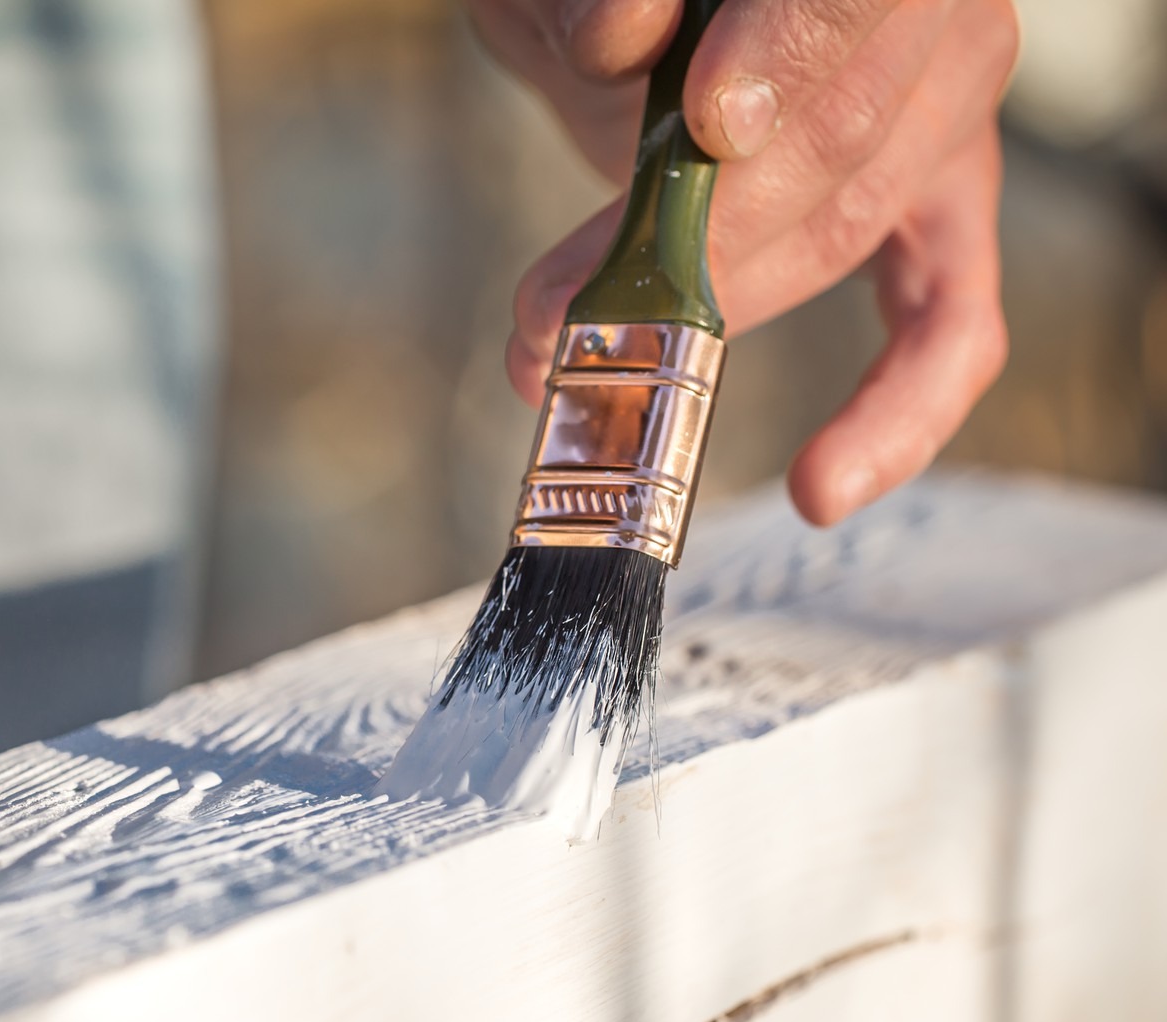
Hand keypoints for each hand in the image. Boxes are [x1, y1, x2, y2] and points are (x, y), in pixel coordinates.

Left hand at [468, 0, 1018, 524]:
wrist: (626, 15)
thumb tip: (620, 37)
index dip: (785, 59)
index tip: (708, 129)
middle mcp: (935, 16)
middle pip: (841, 139)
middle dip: (692, 242)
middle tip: (559, 311)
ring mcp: (942, 118)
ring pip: (851, 231)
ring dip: (707, 315)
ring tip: (577, 360)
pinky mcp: (934, 212)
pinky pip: (950, 325)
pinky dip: (895, 413)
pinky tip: (823, 486)